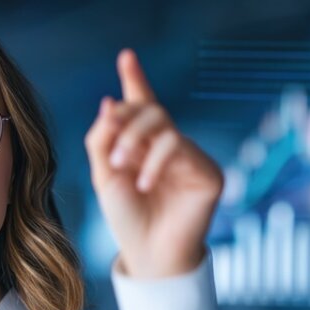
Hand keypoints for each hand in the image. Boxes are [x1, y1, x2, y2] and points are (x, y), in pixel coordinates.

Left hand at [84, 49, 223, 277]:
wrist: (147, 254)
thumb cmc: (127, 217)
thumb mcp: (104, 176)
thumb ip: (102, 140)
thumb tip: (110, 102)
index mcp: (143, 145)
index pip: (141, 105)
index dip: (136, 79)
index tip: (127, 56)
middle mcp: (168, 146)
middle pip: (150, 109)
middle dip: (125, 120)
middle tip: (111, 151)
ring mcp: (190, 156)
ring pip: (163, 123)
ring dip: (134, 139)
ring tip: (120, 166)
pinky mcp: (208, 172)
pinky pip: (179, 147)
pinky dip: (155, 162)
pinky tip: (144, 183)